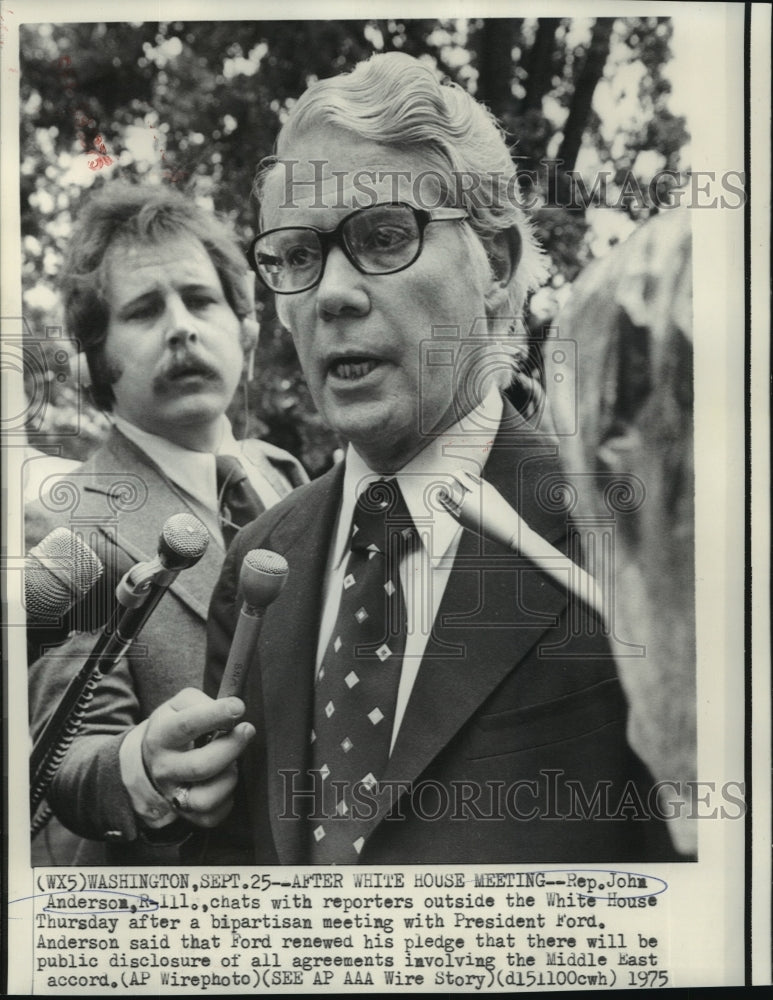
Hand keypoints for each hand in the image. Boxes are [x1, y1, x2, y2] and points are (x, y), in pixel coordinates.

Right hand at [140, 688, 254, 827]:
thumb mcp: (179, 705)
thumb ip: (201, 702)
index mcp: (161, 737)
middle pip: (201, 766)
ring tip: (233, 762)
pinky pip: (212, 816)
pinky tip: (225, 781)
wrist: (148, 761)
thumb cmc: (173, 726)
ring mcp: (173, 795)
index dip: (216, 715)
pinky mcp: (186, 815)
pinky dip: (227, 800)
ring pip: (205, 799)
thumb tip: (229, 711)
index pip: (186, 726)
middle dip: (231, 747)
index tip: (238, 707)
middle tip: (247, 730)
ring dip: (228, 778)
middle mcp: (164, 769)